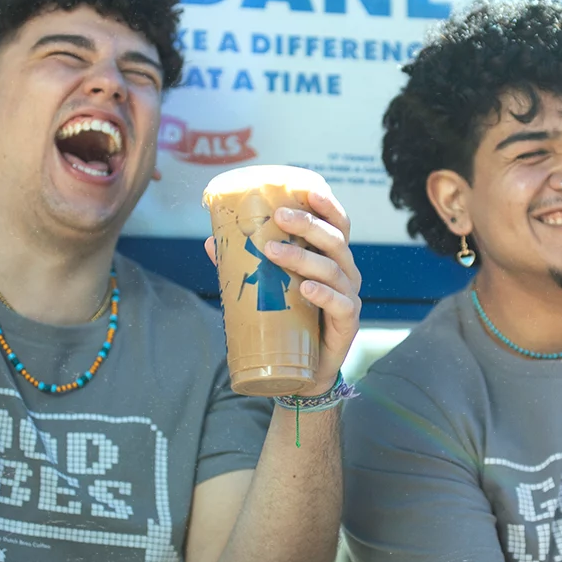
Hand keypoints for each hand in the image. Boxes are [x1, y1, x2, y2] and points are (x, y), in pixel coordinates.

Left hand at [203, 188, 361, 394]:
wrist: (303, 371)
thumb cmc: (290, 322)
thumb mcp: (268, 289)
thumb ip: (245, 266)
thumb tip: (211, 242)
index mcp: (331, 258)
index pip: (337, 225)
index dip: (328, 206)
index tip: (309, 190)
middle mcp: (345, 272)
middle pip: (335, 240)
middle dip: (308, 225)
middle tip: (279, 217)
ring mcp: (349, 297)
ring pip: (333, 269)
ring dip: (303, 257)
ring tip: (273, 253)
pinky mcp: (348, 323)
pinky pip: (341, 303)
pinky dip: (324, 294)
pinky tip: (306, 289)